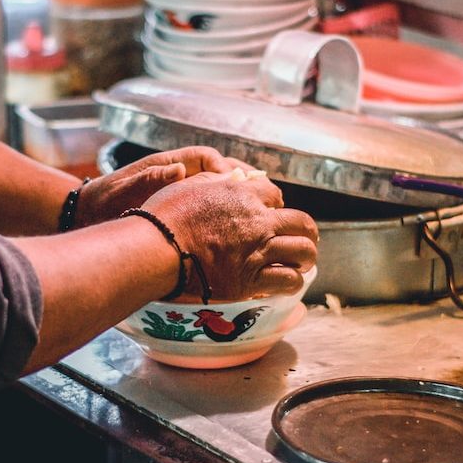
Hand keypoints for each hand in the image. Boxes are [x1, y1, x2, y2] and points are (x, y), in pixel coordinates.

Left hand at [74, 147, 248, 227]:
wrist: (86, 215)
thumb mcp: (121, 192)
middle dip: (243, 180)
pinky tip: (243, 227)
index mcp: (166, 165)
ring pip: (219, 187)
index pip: (205, 157)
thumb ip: (147, 181)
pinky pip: (211, 205)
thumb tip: (178, 171)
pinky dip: (229, 211)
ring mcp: (180, 191)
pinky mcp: (181, 207)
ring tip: (264, 209)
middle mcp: (177, 174)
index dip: (224, 168)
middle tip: (265, 196)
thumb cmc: (102, 202)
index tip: (237, 185)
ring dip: (241, 196)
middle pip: (219, 170)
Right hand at [141, 172, 317, 299]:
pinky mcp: (251, 280)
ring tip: (301, 261)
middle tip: (302, 237)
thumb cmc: (164, 216)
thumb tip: (231, 180)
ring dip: (305, 256)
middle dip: (305, 230)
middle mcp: (257, 221)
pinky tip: (289, 282)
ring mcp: (257, 251)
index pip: (274, 194)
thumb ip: (215, 182)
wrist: (156, 249)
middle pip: (301, 222)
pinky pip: (288, 280)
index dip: (275, 204)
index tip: (271, 213)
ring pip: (303, 251)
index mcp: (242, 194)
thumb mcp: (190, 185)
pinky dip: (293, 281)